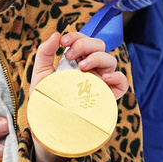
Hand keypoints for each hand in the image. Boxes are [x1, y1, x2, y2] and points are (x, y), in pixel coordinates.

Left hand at [29, 32, 128, 161]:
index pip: (84, 40)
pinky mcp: (108, 98)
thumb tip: (56, 35)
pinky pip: (122, 83)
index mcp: (77, 61)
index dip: (76, 36)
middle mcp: (91, 70)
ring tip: (83, 67)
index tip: (63, 41)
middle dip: (85, 44)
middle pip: (99, 46)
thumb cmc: (45, 101)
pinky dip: (117, 77)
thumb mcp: (40, 75)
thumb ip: (44, 53)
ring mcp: (100, 83)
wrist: (47, 126)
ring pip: (110, 60)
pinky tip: (104, 78)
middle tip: (71, 54)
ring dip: (97, 58)